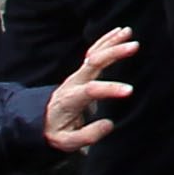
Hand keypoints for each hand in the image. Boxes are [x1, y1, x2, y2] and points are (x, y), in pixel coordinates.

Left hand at [44, 27, 136, 150]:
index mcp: (71, 99)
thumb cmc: (55, 131)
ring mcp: (77, 74)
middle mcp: (74, 82)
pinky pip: (94, 51)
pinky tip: (120, 32)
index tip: (130, 91)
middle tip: (134, 46)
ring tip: (128, 32)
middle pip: (93, 63)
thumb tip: (109, 124)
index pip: (91, 90)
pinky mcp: (82, 71)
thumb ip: (87, 135)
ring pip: (94, 53)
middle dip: (113, 53)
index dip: (110, 89)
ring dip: (111, 42)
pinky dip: (106, 40)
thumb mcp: (66, 142)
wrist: (39, 119)